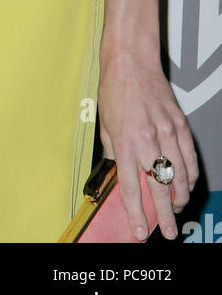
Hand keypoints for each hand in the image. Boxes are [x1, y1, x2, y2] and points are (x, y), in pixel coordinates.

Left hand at [98, 55, 198, 240]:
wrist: (131, 62)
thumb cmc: (114, 90)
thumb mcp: (104, 124)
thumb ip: (113, 151)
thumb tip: (118, 171)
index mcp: (124, 143)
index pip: (130, 188)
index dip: (136, 214)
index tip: (140, 232)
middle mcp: (146, 140)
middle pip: (159, 188)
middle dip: (164, 216)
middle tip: (169, 233)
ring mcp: (166, 132)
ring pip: (179, 175)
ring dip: (179, 196)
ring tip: (176, 208)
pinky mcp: (180, 124)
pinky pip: (189, 157)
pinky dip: (190, 175)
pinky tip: (186, 184)